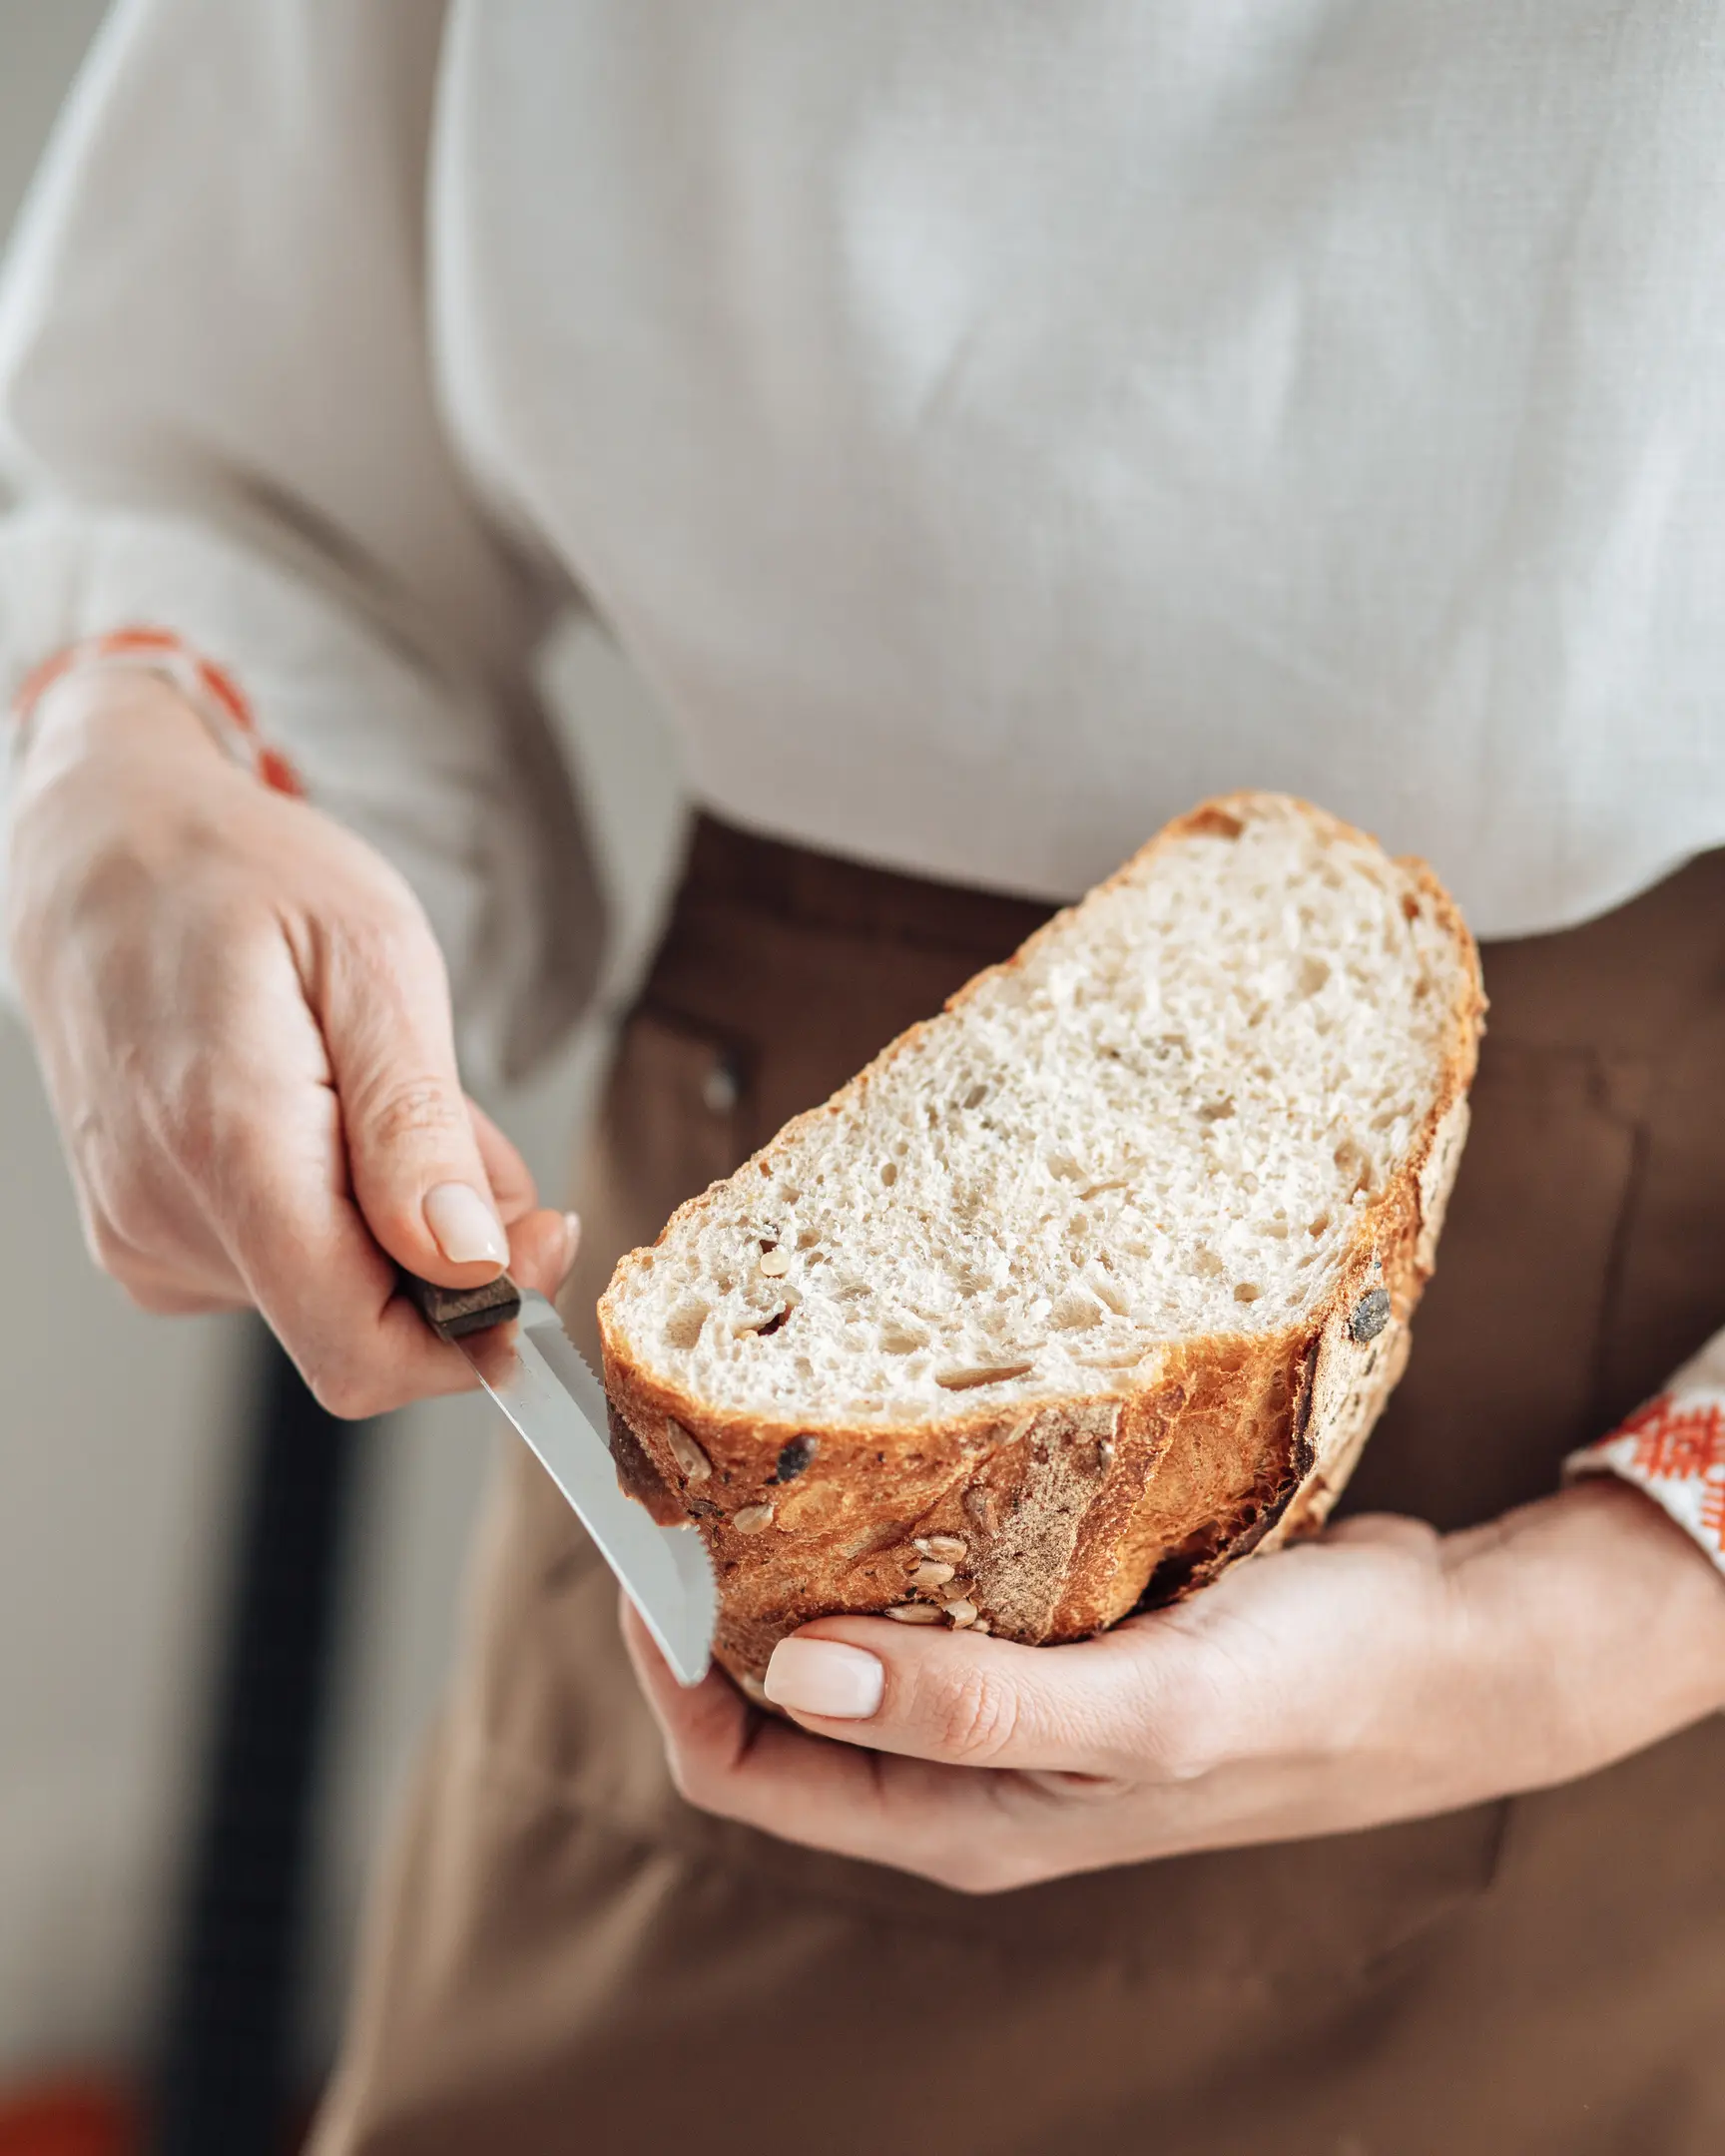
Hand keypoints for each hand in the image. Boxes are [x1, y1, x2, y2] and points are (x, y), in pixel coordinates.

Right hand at [5, 666, 574, 1413]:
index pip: (360, 1352)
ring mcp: (143, 1235)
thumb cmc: (241, 879)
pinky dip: (342, 1207)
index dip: (477, 1330)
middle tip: (457, 1118)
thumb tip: (471, 1261)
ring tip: (369, 1086)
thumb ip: (418, 1127)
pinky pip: (287, 1266)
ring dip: (398, 1218)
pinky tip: (321, 1110)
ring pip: (331, 1295)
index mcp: (226, 1149)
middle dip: (450, 1250)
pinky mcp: (145, 1235)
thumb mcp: (372, 959)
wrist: (102, 849)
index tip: (539, 1241)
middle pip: (361, 1325)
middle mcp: (164, 1218)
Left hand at [626, 1479, 1724, 1891]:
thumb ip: (976, 1708)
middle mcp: (972, 1766)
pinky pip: (931, 1577)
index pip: (754, 1771)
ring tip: (762, 1442)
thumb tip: (791, 1673)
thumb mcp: (1149, 1711)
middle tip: (687, 1469)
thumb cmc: (1323, 1693)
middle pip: (781, 1699)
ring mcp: (1013, 1692)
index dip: (670, 1675)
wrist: (1456, 1651)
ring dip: (799, 1550)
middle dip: (712, 1600)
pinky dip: (889, 1519)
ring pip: (853, 1630)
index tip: (643, 1554)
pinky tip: (887, 1442)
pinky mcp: (1056, 1622)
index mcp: (970, 1820)